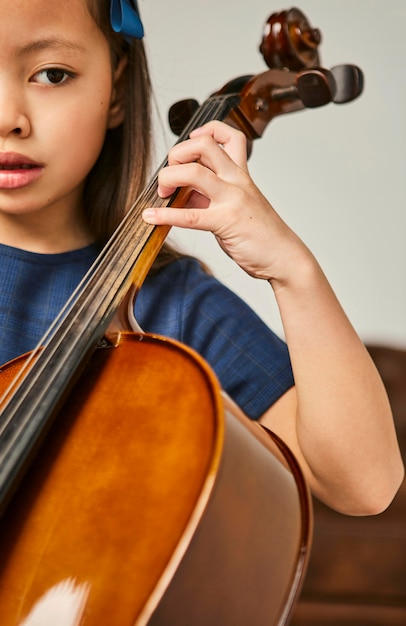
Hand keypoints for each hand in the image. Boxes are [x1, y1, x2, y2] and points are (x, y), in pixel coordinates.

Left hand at [143, 121, 304, 282]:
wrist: (284, 257)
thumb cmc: (261, 235)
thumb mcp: (235, 208)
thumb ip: (209, 197)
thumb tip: (179, 195)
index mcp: (241, 174)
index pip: (228, 136)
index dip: (205, 131)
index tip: (190, 144)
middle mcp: (237, 180)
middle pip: (204, 145)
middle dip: (177, 153)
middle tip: (169, 175)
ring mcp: (232, 199)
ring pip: (194, 172)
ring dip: (168, 177)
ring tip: (161, 192)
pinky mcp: (226, 222)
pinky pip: (189, 215)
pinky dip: (165, 215)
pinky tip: (151, 217)